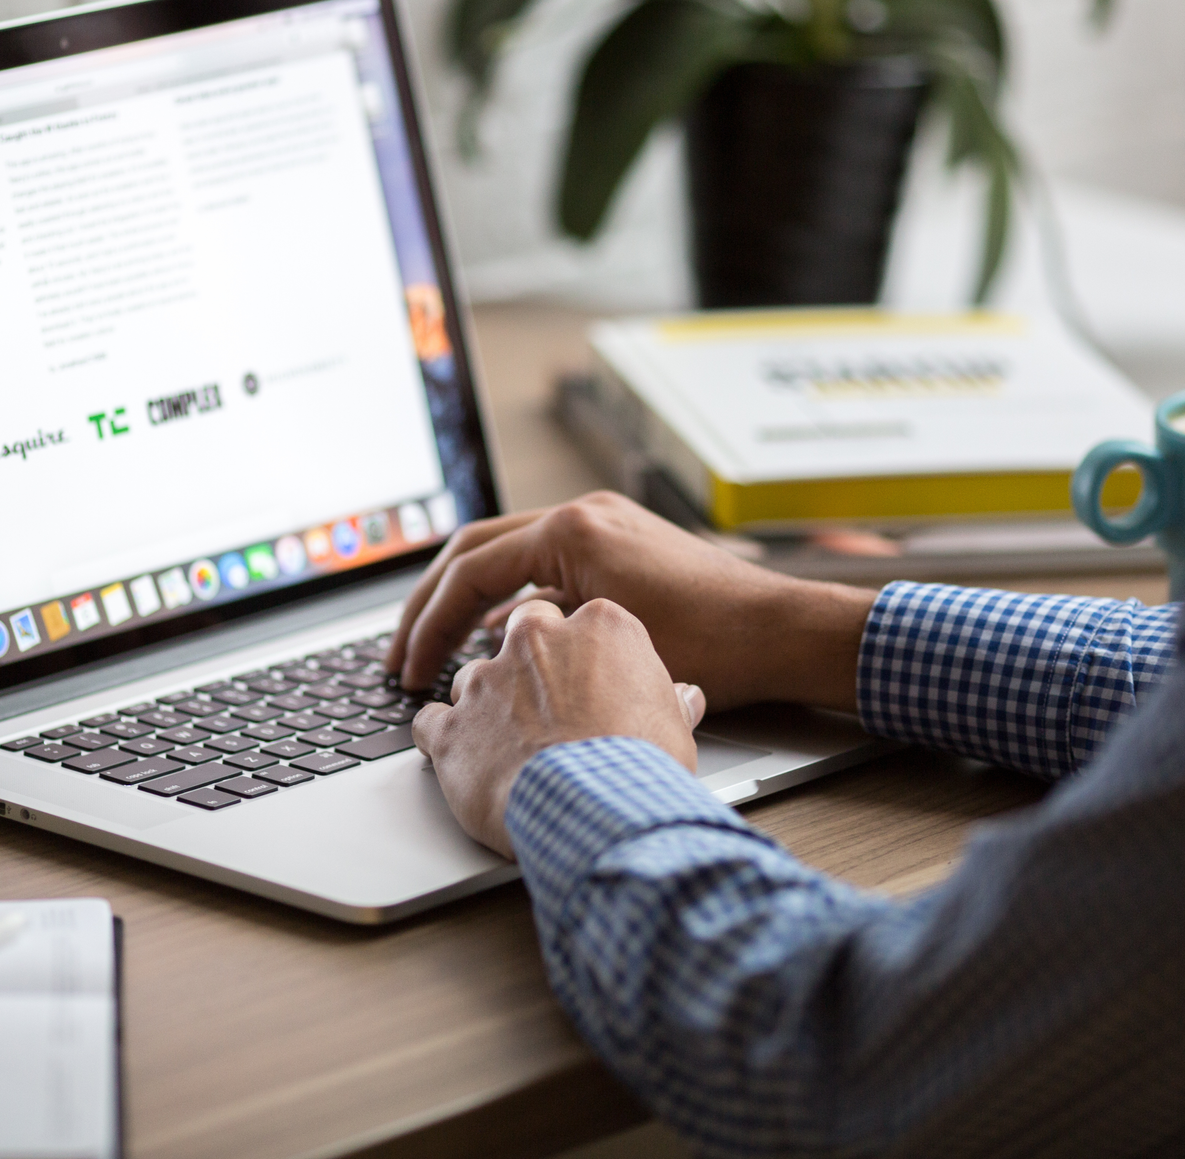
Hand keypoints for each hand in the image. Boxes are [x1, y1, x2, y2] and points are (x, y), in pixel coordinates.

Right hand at [388, 491, 874, 715]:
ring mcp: (603, 524)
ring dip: (467, 602)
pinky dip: (512, 601)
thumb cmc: (713, 646)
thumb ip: (536, 639)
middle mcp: (584, 514)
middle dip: (430, 606)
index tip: (410, 670)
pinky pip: (544, 566)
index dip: (429, 625)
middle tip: (401, 656)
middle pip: (475, 551)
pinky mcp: (620, 545)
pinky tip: (500, 645)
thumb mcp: (606, 646)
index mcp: (573, 530)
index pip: (470, 570)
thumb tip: (485, 655)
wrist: (783, 632)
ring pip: (507, 555)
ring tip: (438, 652)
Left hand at [412, 598, 704, 855]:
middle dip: (528, 664)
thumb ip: (669, 701)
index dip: (584, 657)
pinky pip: (431, 722)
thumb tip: (685, 699)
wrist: (596, 809)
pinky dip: (442, 739)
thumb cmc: (641, 766)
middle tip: (546, 705)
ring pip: (473, 678)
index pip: (581, 622)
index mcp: (598, 627)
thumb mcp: (675, 727)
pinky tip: (462, 761)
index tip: (589, 682)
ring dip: (486, 706)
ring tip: (509, 747)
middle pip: (521, 634)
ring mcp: (487, 680)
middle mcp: (536, 640)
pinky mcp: (451, 726)